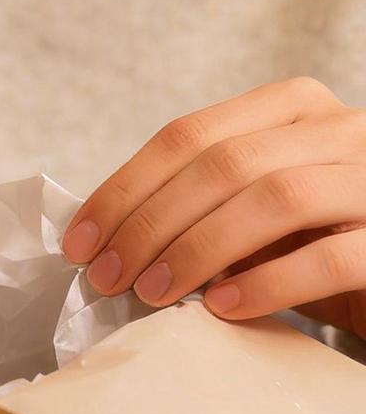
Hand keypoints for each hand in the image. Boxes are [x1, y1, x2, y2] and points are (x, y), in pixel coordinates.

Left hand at [62, 77, 365, 338]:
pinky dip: (267, 283)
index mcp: (287, 106)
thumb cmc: (320, 236)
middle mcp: (334, 127)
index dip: (125, 187)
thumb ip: (199, 202)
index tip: (80, 238)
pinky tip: (223, 308)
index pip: (186, 135)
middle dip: (150, 223)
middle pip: (219, 164)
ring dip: (198, 249)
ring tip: (153, 292)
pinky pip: (329, 257)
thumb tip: (108, 235)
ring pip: (271, 199)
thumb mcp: (254, 207)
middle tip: (106, 275)